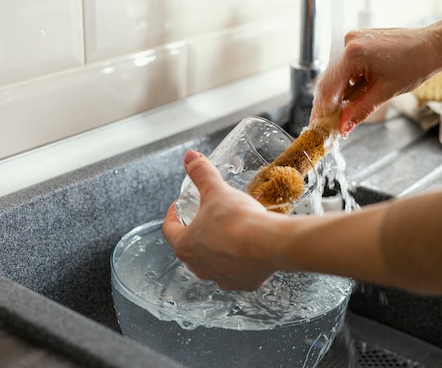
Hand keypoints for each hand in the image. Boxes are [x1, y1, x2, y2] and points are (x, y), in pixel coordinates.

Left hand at [162, 150, 280, 290]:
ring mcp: (221, 278)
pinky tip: (250, 248)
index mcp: (185, 246)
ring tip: (230, 232)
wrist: (271, 243)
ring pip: (214, 263)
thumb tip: (190, 157)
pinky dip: (241, 262)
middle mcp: (199, 267)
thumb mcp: (216, 191)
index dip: (174, 215)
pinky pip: (239, 272)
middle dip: (197, 232)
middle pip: (191, 248)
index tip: (181, 205)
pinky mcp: (244, 284)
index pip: (170, 229)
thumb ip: (201, 173)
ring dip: (218, 250)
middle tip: (208, 216)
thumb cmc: (239, 220)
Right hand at [310, 27, 441, 135]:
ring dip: (338, 93)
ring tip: (342, 113)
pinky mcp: (358, 40)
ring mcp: (352, 39)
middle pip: (329, 79)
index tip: (319, 125)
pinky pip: (345, 65)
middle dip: (329, 103)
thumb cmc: (414, 65)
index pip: (329, 87)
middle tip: (328, 123)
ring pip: (336, 73)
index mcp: (353, 54)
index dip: (323, 109)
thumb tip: (342, 128)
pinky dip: (346, 82)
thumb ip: (359, 111)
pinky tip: (352, 95)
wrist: (431, 46)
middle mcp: (348, 42)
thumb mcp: (384, 93)